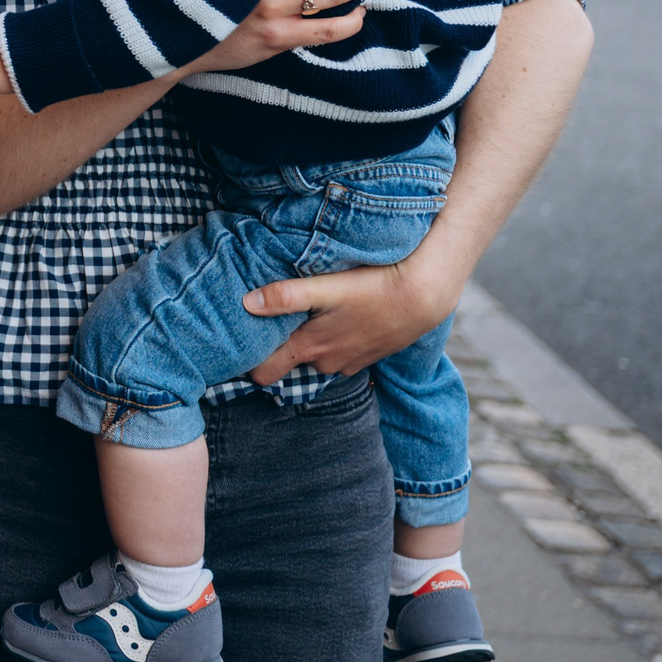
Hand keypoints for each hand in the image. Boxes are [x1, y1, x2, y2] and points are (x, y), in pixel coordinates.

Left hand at [241, 254, 462, 382]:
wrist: (424, 296)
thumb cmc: (374, 288)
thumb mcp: (327, 288)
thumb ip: (286, 296)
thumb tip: (246, 303)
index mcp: (309, 348)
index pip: (264, 373)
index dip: (247, 360)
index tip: (236, 342)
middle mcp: (326, 363)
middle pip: (287, 360)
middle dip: (278, 342)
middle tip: (269, 318)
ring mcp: (347, 362)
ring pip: (313, 355)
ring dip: (308, 338)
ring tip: (305, 312)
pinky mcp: (365, 356)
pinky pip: (336, 352)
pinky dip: (331, 338)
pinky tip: (336, 317)